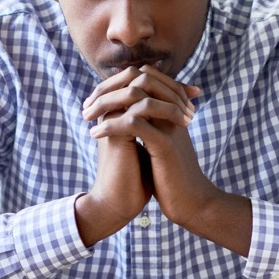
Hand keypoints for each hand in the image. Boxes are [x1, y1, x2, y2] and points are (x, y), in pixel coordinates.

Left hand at [83, 65, 251, 254]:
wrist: (191, 202)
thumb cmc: (172, 176)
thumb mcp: (158, 144)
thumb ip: (147, 125)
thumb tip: (125, 113)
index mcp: (172, 108)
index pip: (145, 76)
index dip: (115, 83)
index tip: (93, 100)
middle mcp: (174, 111)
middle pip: (141, 78)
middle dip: (109, 88)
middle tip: (87, 106)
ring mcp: (171, 126)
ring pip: (137, 96)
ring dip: (105, 103)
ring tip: (87, 117)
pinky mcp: (166, 145)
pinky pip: (134, 123)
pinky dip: (111, 126)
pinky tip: (95, 135)